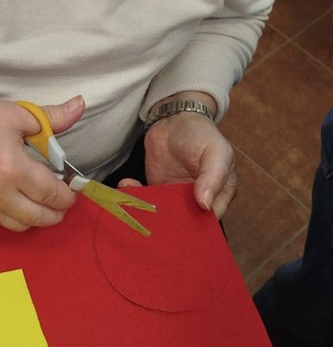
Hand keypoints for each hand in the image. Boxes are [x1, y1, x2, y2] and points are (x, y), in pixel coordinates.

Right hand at [0, 89, 84, 230]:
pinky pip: (1, 220)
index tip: (73, 188)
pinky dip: (15, 214)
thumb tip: (79, 105)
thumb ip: (52, 118)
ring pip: (21, 225)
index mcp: (11, 168)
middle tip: (64, 200)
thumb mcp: (15, 114)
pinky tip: (19, 198)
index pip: (51, 193)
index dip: (68, 194)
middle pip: (40, 217)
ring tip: (43, 201)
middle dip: (57, 211)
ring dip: (37, 217)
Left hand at [119, 112, 236, 218]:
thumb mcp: (216, 152)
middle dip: (169, 225)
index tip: (180, 227)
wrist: (176, 119)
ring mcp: (175, 197)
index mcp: (219, 195)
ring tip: (134, 203)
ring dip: (147, 212)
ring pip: (163, 215)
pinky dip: (134, 196)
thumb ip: (213, 177)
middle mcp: (197, 201)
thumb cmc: (202, 135)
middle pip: (185, 223)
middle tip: (152, 221)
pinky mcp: (156, 189)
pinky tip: (127, 185)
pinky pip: (145, 200)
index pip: (210, 220)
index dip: (197, 227)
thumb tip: (205, 204)